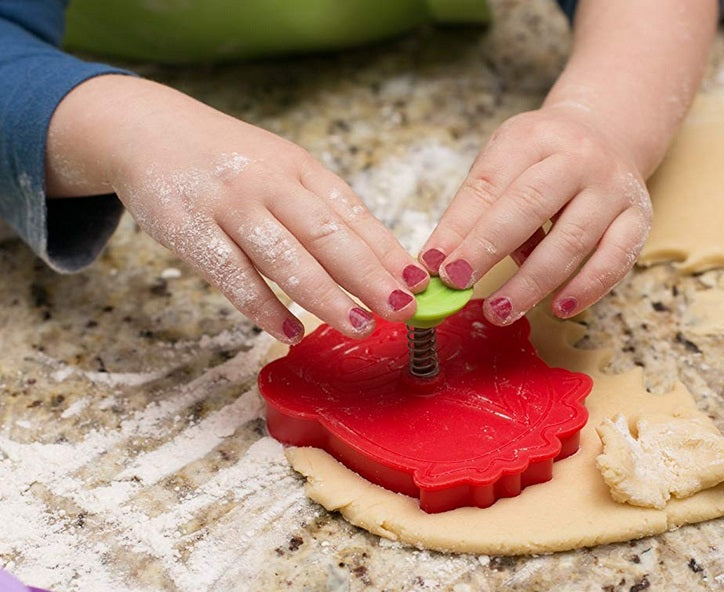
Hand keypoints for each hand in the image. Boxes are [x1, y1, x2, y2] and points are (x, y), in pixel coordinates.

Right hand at [47, 76, 428, 342]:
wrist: (146, 130)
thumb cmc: (229, 161)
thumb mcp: (283, 170)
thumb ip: (325, 210)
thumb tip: (382, 260)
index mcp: (301, 169)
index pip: (353, 215)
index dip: (388, 251)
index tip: (418, 283)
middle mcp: (271, 184)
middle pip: (328, 236)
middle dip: (370, 276)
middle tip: (402, 310)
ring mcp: (230, 206)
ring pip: (285, 257)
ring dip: (326, 296)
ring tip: (360, 327)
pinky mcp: (191, 230)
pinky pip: (232, 275)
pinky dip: (262, 306)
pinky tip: (290, 331)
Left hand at [419, 103, 651, 324]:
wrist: (608, 132)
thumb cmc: (543, 158)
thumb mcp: (503, 163)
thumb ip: (476, 208)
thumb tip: (440, 263)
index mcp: (534, 137)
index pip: (490, 183)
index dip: (459, 226)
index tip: (433, 263)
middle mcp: (578, 158)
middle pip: (530, 205)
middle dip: (488, 249)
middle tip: (458, 283)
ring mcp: (613, 188)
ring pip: (572, 240)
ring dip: (532, 282)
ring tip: (500, 310)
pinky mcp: (639, 218)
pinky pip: (615, 259)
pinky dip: (587, 288)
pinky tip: (558, 308)